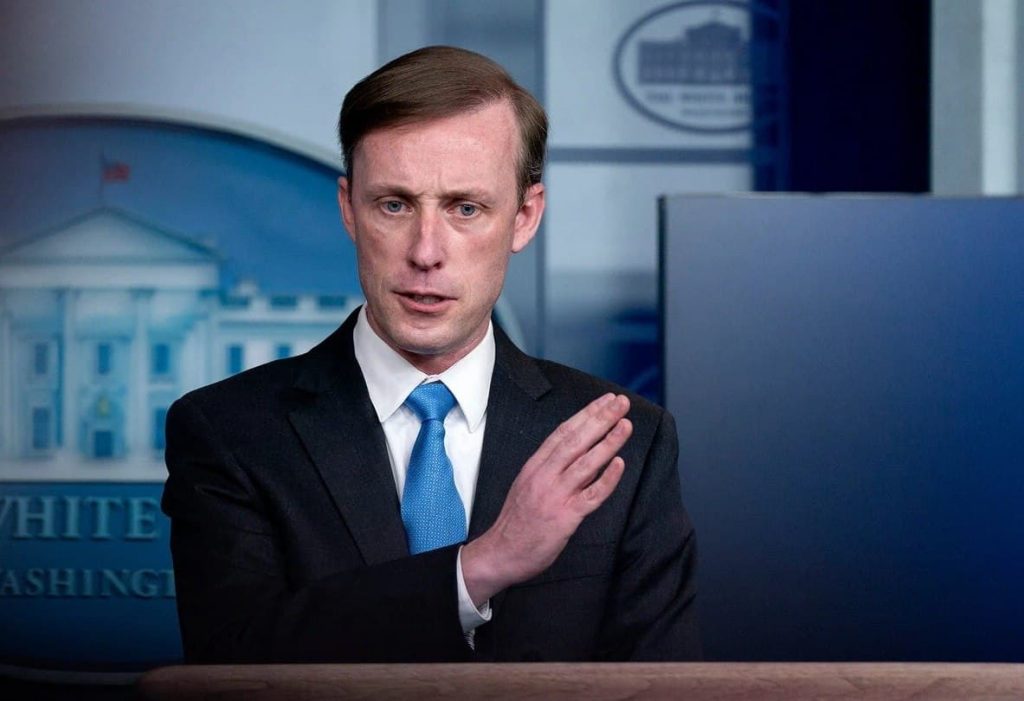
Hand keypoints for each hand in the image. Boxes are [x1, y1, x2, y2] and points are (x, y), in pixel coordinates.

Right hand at [461, 393, 631, 605]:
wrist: (501, 553)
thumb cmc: (517, 522)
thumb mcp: (526, 484)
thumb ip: (549, 468)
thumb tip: (577, 451)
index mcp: (535, 466)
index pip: (563, 432)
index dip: (586, 414)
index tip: (604, 401)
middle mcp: (544, 476)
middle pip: (576, 440)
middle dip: (600, 418)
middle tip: (621, 402)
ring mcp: (555, 495)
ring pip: (586, 463)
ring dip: (608, 442)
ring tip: (626, 425)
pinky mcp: (565, 517)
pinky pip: (591, 495)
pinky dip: (606, 479)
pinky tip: (620, 464)